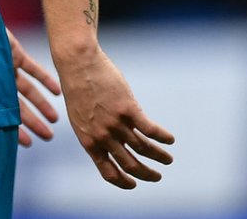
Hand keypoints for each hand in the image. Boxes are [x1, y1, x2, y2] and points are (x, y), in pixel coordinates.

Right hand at [7, 28, 60, 145]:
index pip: (2, 116)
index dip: (15, 131)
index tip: (28, 144)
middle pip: (18, 106)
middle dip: (33, 122)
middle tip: (48, 137)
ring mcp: (6, 66)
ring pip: (28, 89)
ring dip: (42, 104)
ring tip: (54, 119)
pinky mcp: (14, 51)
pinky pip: (32, 68)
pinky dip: (45, 79)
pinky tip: (57, 92)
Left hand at [57, 46, 174, 188]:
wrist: (77, 63)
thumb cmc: (77, 87)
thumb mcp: (80, 117)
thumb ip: (94, 133)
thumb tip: (111, 145)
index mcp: (88, 141)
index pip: (108, 171)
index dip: (123, 182)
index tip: (134, 184)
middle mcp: (102, 136)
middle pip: (130, 164)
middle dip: (146, 174)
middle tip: (157, 176)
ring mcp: (115, 123)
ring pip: (143, 148)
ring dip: (159, 156)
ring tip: (167, 159)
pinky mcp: (127, 108)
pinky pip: (150, 130)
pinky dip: (162, 137)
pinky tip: (169, 139)